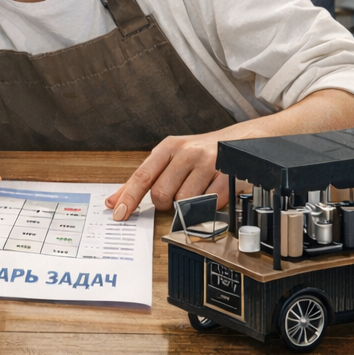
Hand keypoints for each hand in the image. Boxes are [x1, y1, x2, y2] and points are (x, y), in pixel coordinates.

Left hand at [105, 131, 225, 220]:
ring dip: (187, 206)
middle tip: (174, 196)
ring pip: (184, 202)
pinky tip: (210, 192)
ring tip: (195, 191)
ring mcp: (207, 164)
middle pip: (162, 193)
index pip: (143, 175)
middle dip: (164, 203)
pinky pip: (208, 204)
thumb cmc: (199, 153)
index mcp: (168, 147)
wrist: (239, 141)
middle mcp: (187, 153)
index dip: (129, 197)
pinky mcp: (226, 177)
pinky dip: (207, 206)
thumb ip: (142, 179)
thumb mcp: (169, 157)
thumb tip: (114, 200)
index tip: (119, 213)